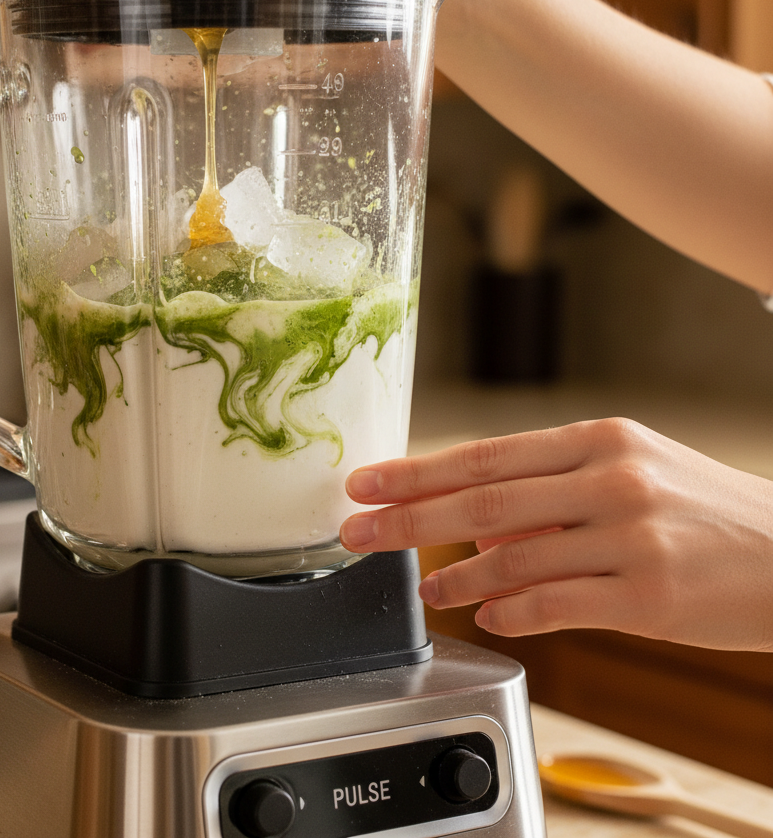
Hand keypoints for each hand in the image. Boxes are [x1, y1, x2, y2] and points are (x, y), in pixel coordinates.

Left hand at [340, 418, 772, 651]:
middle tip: (356, 534)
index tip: (366, 484)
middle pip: (483, 502)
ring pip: (513, 558)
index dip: (416, 473)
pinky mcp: (651, 597)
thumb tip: (475, 529)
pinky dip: (510, 613)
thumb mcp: (629, 472)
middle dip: (407, 519)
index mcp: (596, 439)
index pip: (484, 456)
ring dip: (455, 577)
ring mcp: (631, 537)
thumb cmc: (700, 509)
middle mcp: (610, 479)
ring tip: (423, 587)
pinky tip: (485, 616)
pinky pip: (557, 606)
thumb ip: (549, 495)